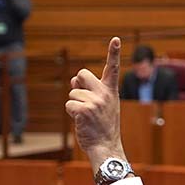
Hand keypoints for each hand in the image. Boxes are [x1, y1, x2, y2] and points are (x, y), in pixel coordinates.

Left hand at [65, 37, 124, 171]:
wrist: (106, 145)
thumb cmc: (103, 126)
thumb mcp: (103, 105)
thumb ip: (91, 90)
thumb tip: (74, 78)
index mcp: (111, 91)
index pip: (113, 68)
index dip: (114, 53)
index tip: (116, 39)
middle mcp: (105, 93)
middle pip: (82, 74)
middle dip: (78, 84)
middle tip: (85, 100)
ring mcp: (95, 101)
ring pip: (73, 92)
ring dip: (75, 104)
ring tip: (86, 116)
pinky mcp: (84, 110)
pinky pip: (69, 104)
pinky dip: (71, 113)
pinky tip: (81, 121)